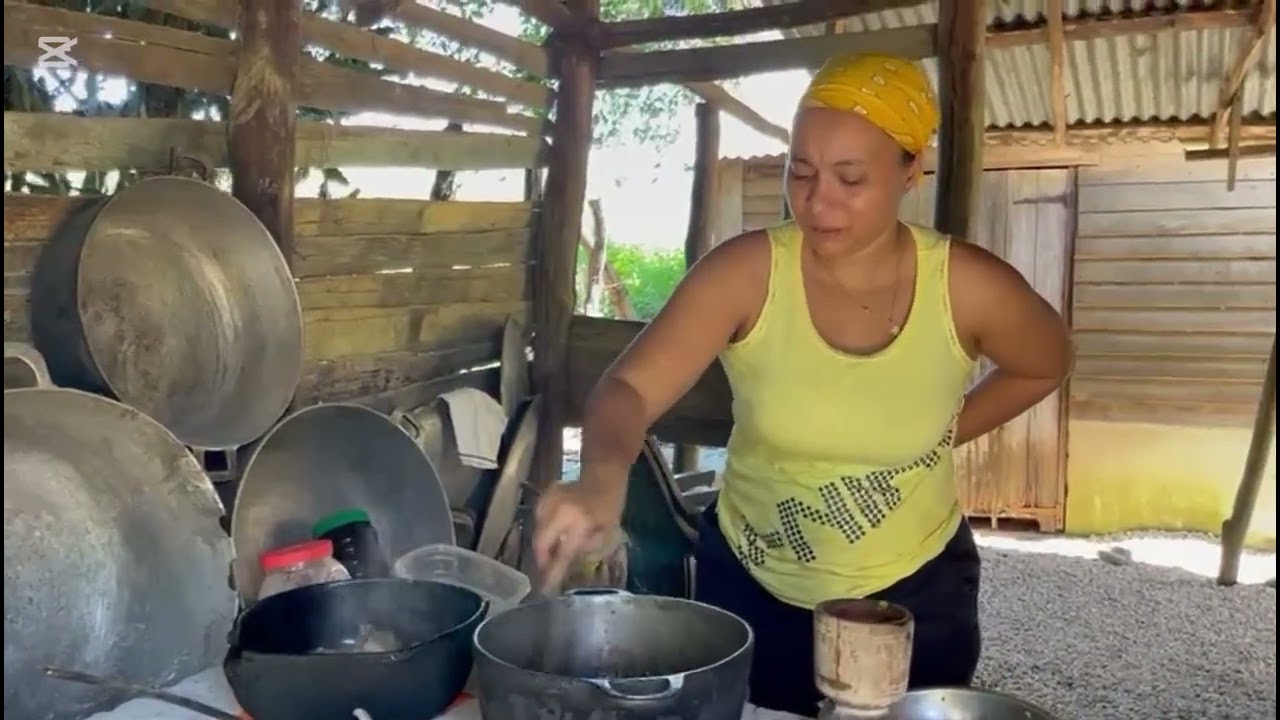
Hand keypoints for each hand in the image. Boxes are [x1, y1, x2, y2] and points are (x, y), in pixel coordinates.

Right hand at [532, 477, 624, 592]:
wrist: (603, 474)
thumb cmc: (610, 504)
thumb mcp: (608, 530)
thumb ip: (588, 548)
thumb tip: (568, 563)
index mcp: (581, 522)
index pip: (563, 553)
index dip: (554, 572)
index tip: (547, 587)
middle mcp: (562, 511)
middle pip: (541, 542)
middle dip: (541, 559)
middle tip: (545, 571)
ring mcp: (551, 500)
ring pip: (537, 529)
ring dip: (541, 544)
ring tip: (549, 554)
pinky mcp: (545, 494)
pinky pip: (538, 517)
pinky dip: (542, 528)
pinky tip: (550, 532)